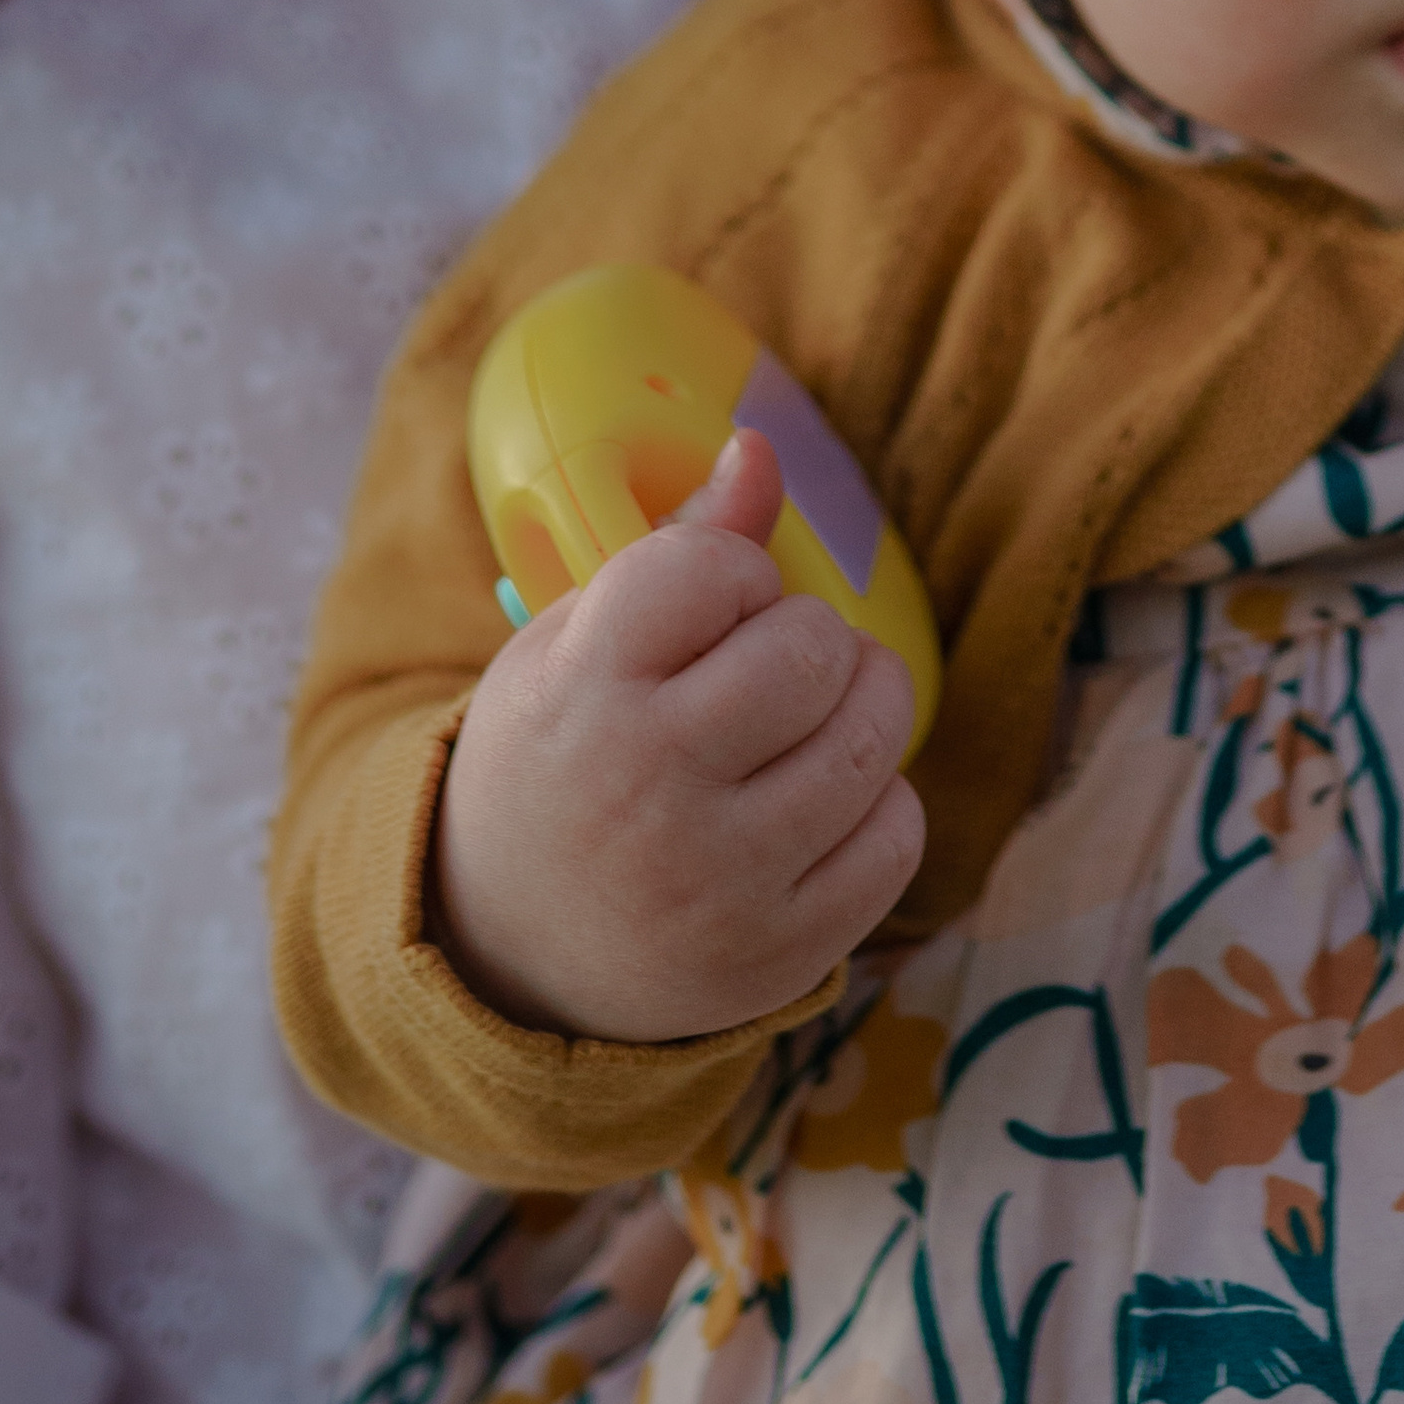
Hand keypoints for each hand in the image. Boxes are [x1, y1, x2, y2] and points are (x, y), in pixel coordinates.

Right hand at [432, 429, 923, 1043]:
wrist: (505, 957)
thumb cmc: (556, 764)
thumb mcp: (576, 647)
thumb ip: (683, 545)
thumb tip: (762, 446)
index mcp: (580, 693)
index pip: (714, 569)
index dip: (735, 574)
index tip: (712, 609)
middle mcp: (647, 788)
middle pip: (812, 650)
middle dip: (808, 639)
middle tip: (770, 666)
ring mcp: (718, 881)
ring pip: (871, 739)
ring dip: (862, 707)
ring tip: (813, 717)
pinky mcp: (779, 953)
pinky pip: (898, 835)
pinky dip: (879, 804)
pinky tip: (822, 804)